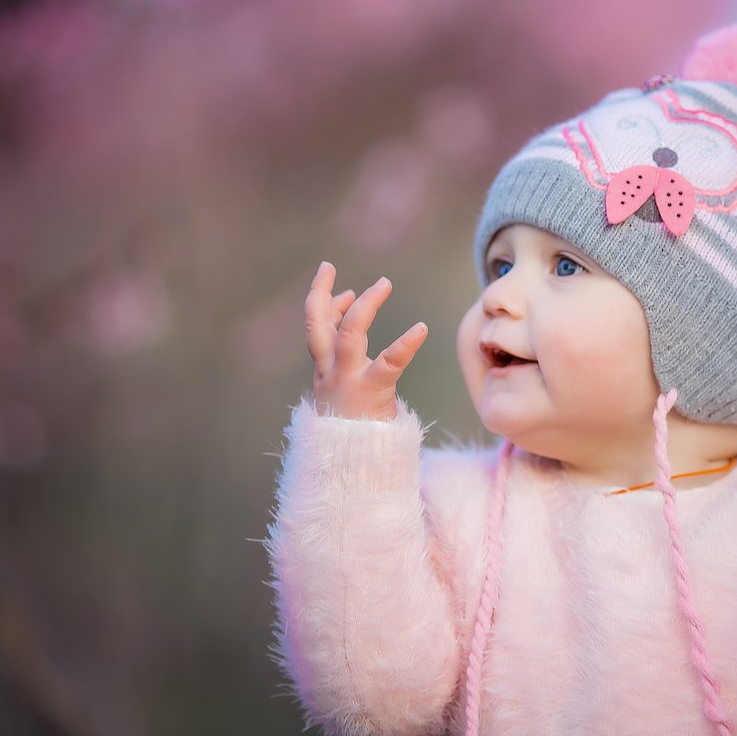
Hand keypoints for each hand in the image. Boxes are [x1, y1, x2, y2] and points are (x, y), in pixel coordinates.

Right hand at [304, 262, 427, 420]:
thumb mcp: (344, 397)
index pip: (316, 332)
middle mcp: (329, 375)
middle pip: (315, 326)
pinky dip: (404, 344)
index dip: (324, 306)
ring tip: (384, 283)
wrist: (350, 470)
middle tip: (326, 265)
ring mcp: (347, 382)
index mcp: (324, 375)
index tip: (340, 291)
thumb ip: (347, 366)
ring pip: (348, 335)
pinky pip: (389, 363)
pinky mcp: (371, 393)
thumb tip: (354, 347)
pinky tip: (421, 328)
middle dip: (318, 293)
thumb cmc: (354, 434)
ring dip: (364, 306)